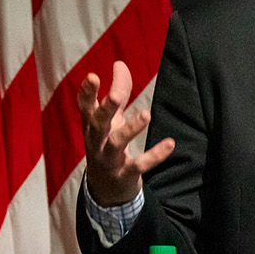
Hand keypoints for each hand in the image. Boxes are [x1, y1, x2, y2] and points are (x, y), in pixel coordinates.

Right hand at [77, 61, 175, 205]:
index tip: (93, 76)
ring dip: (130, 129)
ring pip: (115, 143)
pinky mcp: (124, 175)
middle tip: (115, 95)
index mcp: (91, 126)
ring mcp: (108, 160)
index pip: (85, 107)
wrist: (105, 190)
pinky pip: (138, 165)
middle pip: (98, 124)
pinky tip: (169, 144)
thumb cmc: (106, 145)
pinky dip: (154, 155)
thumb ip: (117, 91)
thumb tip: (119, 63)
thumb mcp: (111, 119)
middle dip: (106, 109)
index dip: (87, 92)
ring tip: (146, 114)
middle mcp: (96, 142)